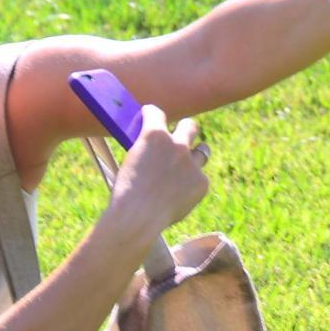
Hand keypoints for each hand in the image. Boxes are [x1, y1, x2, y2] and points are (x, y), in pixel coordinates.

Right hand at [107, 104, 209, 233]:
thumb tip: (155, 149)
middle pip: (190, 126)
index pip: (156, 113)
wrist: (138, 217)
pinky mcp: (201, 182)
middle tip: (183, 133)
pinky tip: (178, 196)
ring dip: (195, 155)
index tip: (150, 115)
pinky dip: (191, 185)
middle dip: (186, 128)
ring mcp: (192, 163)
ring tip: (187, 166)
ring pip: (202, 151)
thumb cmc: (127, 192)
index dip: (152, 113)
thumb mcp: (131, 161)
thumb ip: (147, 149)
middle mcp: (177, 144)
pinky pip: (199, 179)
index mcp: (154, 135)